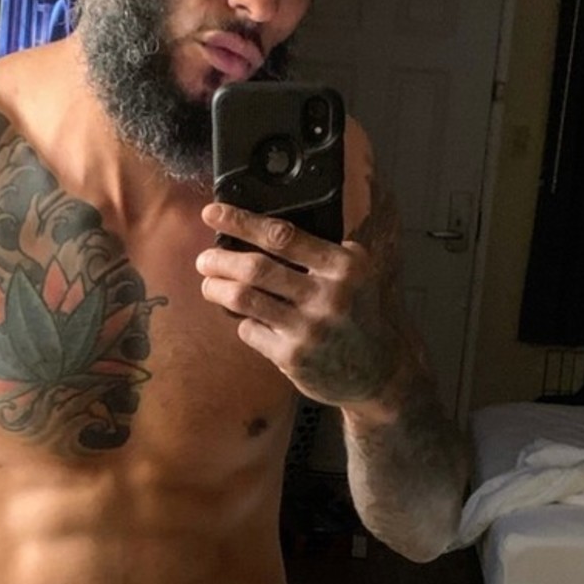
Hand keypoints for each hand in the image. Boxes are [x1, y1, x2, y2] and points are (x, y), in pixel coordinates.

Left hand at [196, 197, 422, 410]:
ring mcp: (309, 328)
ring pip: (244, 299)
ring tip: (209, 284)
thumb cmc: (358, 315)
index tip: (213, 213)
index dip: (241, 222)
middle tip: (204, 259)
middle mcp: (328, 295)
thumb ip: (319, 254)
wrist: (379, 371)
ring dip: (217, 289)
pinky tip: (245, 319)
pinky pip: (249, 330)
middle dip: (219, 260)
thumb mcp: (355, 275)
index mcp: (344, 266)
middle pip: (255, 268)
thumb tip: (257, 232)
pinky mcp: (293, 356)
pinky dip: (242, 321)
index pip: (282, 236)